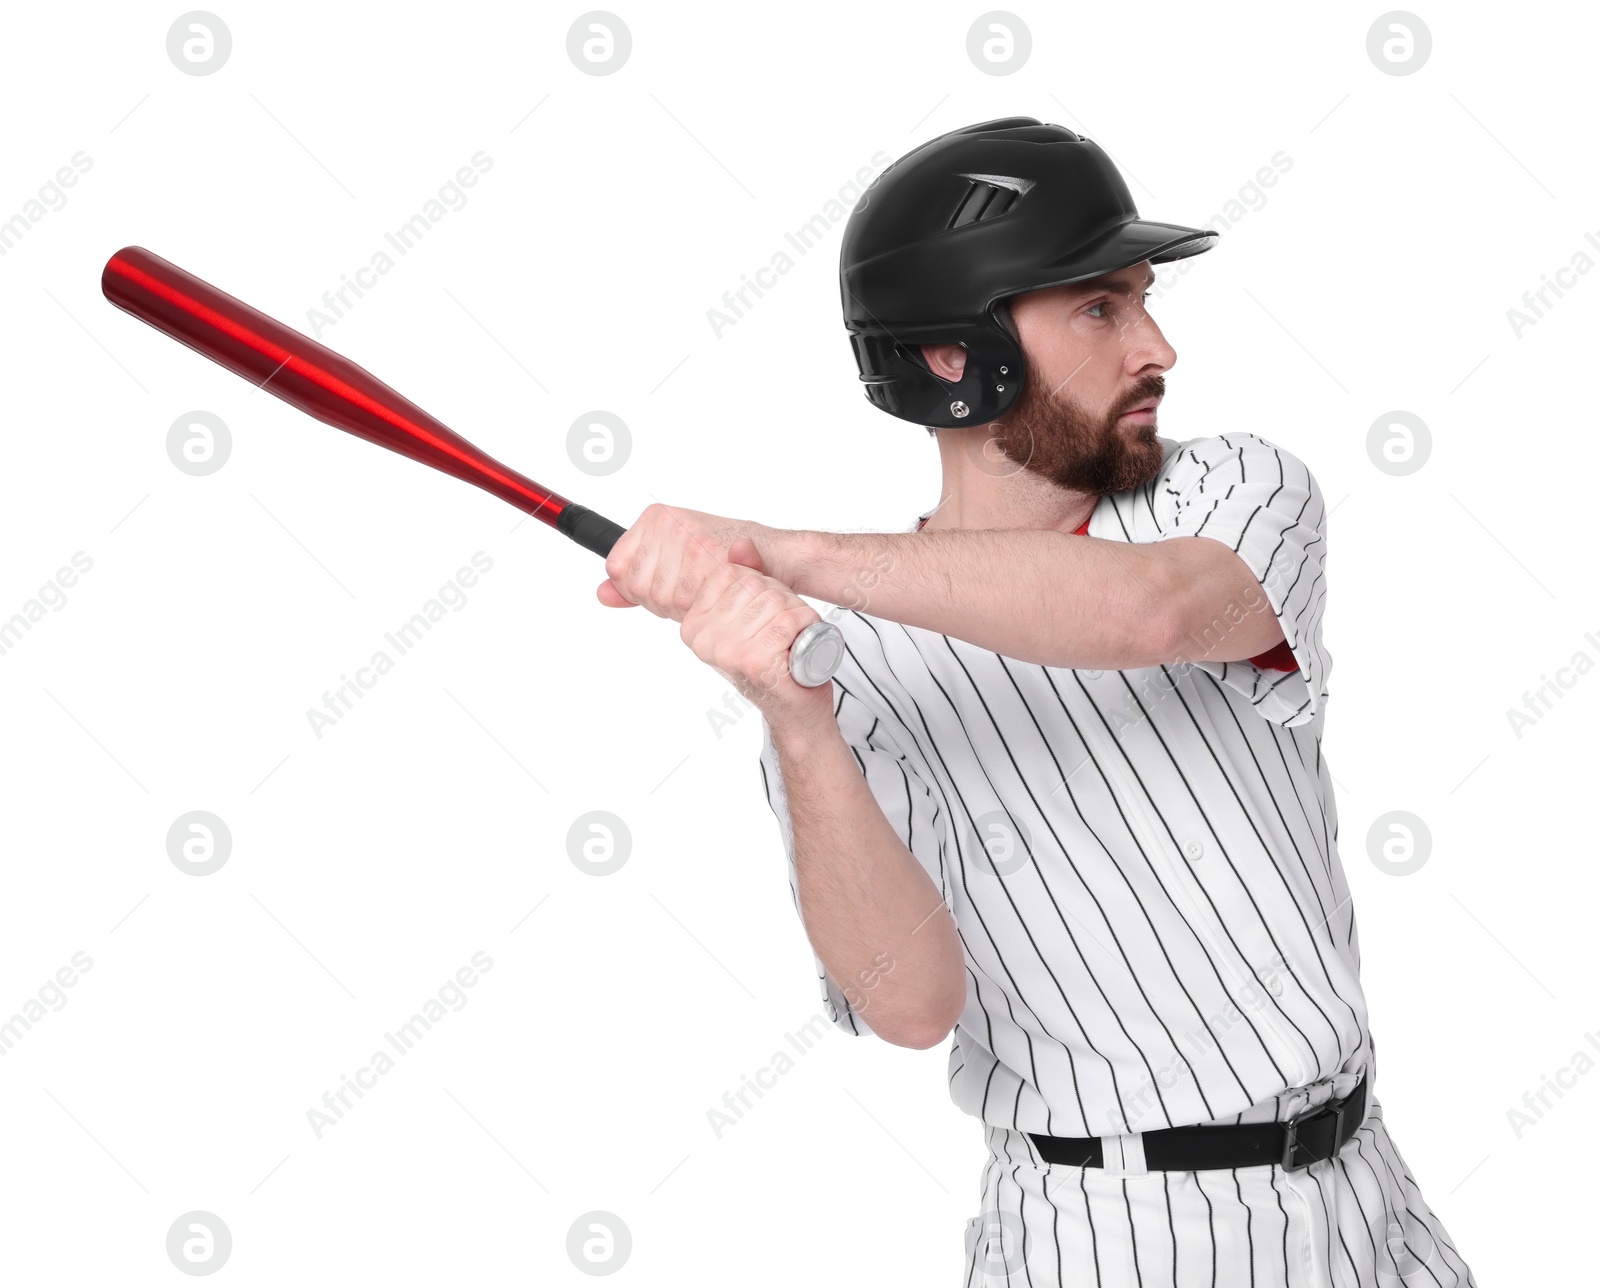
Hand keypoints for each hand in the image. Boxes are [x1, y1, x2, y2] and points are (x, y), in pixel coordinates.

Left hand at [597, 503, 785, 618]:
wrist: (773, 555)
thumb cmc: (726, 558)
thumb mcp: (673, 564)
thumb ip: (635, 579)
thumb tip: (602, 594)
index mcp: (653, 518)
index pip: (616, 568)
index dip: (637, 589)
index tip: (664, 587)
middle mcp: (666, 523)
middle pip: (637, 585)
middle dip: (662, 601)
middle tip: (691, 591)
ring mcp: (686, 535)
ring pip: (661, 595)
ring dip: (683, 607)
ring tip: (705, 591)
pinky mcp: (706, 552)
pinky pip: (685, 599)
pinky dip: (701, 606)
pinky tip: (716, 593)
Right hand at [679, 555, 836, 731]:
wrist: (795, 707)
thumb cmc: (774, 658)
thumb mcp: (753, 611)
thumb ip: (741, 574)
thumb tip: (739, 543)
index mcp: (693, 623)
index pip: (730, 573)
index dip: (759, 585)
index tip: (764, 616)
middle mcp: (703, 637)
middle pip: (754, 585)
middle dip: (780, 601)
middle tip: (782, 631)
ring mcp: (726, 650)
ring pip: (774, 601)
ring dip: (795, 615)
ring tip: (790, 640)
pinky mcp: (753, 660)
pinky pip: (788, 621)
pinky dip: (806, 627)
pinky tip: (800, 646)